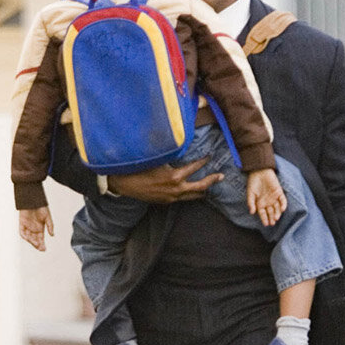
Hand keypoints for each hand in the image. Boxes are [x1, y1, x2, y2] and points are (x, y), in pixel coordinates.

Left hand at [19, 207, 54, 250]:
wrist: (33, 200)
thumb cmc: (41, 208)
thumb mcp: (48, 217)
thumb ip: (50, 226)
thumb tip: (52, 235)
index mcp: (40, 228)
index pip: (40, 238)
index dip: (42, 244)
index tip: (44, 249)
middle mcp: (33, 229)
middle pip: (35, 239)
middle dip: (37, 245)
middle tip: (41, 249)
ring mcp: (27, 227)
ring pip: (29, 237)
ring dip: (32, 242)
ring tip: (37, 244)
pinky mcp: (22, 224)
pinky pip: (22, 232)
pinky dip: (25, 236)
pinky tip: (29, 239)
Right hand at [107, 158, 224, 203]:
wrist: (123, 183)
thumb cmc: (138, 167)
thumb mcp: (157, 157)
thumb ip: (171, 153)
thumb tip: (181, 142)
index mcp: (174, 177)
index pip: (194, 168)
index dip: (204, 161)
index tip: (210, 155)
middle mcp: (175, 189)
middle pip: (200, 188)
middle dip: (212, 181)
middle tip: (221, 176)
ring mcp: (170, 198)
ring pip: (192, 196)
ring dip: (202, 191)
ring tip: (210, 186)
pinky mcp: (165, 202)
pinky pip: (182, 198)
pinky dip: (190, 194)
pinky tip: (192, 191)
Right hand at [246, 168, 286, 226]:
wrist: (259, 171)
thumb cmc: (253, 182)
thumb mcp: (250, 193)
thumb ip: (251, 203)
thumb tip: (252, 212)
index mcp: (260, 203)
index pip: (263, 213)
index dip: (264, 219)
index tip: (266, 224)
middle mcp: (268, 202)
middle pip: (271, 212)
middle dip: (271, 218)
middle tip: (272, 223)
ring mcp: (274, 197)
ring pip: (277, 208)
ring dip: (277, 213)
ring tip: (276, 218)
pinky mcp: (279, 192)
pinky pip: (283, 200)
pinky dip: (283, 204)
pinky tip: (283, 209)